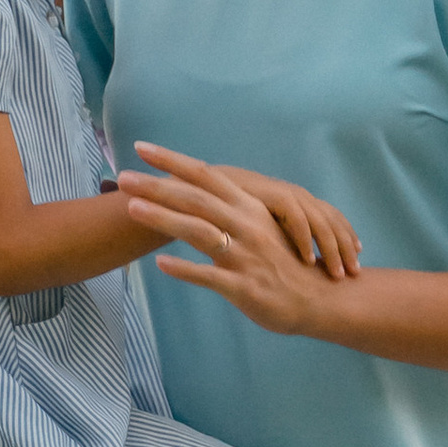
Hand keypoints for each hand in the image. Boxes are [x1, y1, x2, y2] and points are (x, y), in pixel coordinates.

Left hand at [117, 143, 357, 325]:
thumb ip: (233, 213)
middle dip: (156, 185)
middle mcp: (246, 225)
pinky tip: (161, 265)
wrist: (325, 298)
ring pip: (199, 231)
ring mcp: (245, 256)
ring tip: (132, 209)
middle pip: (195, 198)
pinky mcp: (245, 287)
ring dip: (163, 218)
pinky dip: (185, 270)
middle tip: (121, 176)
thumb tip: (199, 201)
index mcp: (249, 207)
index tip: (141, 148)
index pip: (205, 175)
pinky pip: (210, 277)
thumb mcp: (263, 230)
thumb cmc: (291, 264)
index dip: (172, 160)